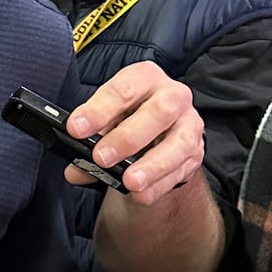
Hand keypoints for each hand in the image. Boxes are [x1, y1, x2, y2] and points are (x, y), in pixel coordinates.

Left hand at [65, 61, 203, 205]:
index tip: (75, 129)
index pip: (123, 89)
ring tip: (128, 182)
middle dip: (128, 137)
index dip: (98, 110)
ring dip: (151, 166)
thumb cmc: (126, 118)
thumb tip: (75, 170)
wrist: (156, 133)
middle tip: (101, 158)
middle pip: (159, 112)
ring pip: (178, 144)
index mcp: (145, 77)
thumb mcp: (105, 120)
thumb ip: (89, 142)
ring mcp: (189, 124)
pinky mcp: (196, 152)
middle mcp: (173, 95)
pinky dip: (160, 185)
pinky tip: (142, 194)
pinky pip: (181, 170)